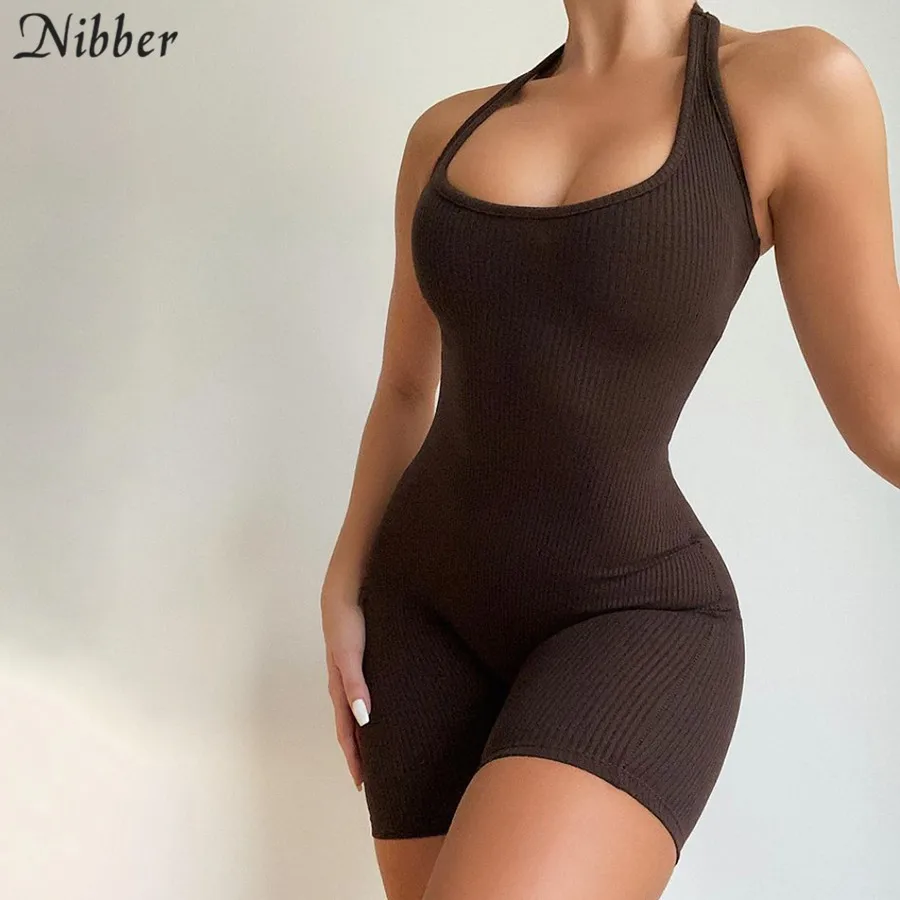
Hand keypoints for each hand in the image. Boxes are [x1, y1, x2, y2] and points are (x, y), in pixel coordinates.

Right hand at [321, 579, 370, 791]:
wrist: (345, 589)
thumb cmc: (347, 621)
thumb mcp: (350, 654)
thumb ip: (355, 684)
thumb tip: (364, 720)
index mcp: (340, 687)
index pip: (346, 732)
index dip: (353, 757)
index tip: (361, 784)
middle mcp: (345, 683)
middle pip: (351, 726)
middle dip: (358, 751)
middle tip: (372, 777)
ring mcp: (353, 671)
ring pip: (358, 711)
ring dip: (365, 733)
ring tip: (379, 750)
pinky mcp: (362, 659)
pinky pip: (365, 693)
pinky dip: (370, 709)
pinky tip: (384, 710)